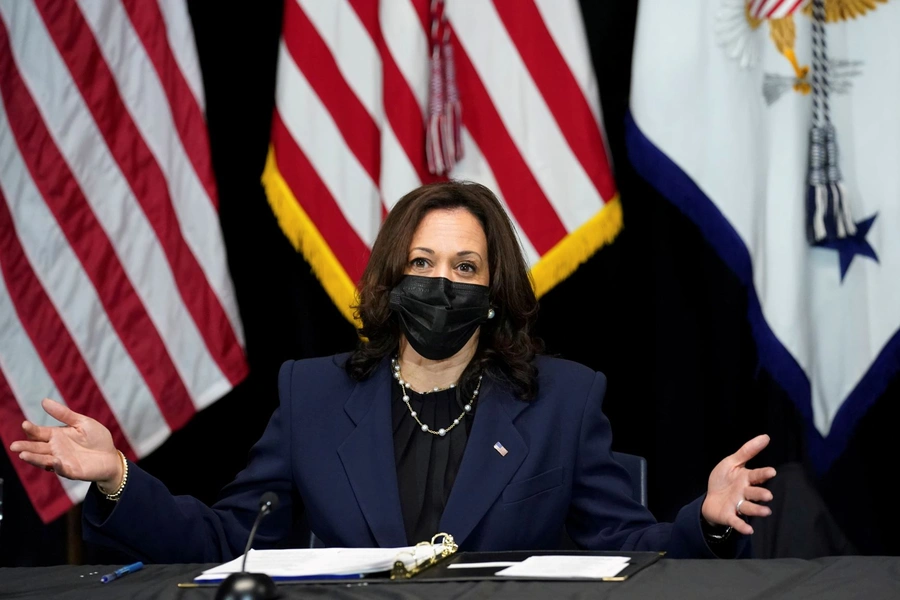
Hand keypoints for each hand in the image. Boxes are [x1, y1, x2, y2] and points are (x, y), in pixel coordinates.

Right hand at [9, 398, 123, 490]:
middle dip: (25, 446)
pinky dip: (56, 465)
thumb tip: (44, 401)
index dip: (32, 429)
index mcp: (56, 435)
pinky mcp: (71, 471)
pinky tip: (52, 461)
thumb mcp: (82, 422)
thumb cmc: (96, 438)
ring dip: (34, 458)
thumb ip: (64, 414)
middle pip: (37, 448)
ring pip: (44, 460)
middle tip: (14, 446)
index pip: (39, 433)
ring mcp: (62, 461)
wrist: (111, 456)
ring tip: (23, 454)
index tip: (25, 424)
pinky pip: (61, 469)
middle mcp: (55, 449)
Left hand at [701, 434, 775, 535]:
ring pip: (749, 507)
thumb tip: (766, 436)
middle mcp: (744, 492)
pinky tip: (748, 530)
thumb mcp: (732, 462)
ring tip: (766, 511)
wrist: (710, 498)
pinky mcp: (729, 515)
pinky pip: (736, 521)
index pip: (756, 475)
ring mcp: (738, 505)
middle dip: (761, 494)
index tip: (771, 471)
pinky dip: (742, 525)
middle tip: (768, 495)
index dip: (763, 473)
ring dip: (757, 510)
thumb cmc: (724, 480)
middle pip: (754, 493)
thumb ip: (748, 451)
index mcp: (746, 479)